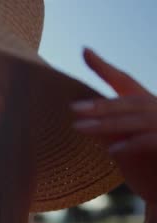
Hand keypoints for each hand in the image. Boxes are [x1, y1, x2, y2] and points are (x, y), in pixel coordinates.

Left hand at [71, 47, 156, 205]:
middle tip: (73, 109)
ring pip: (137, 120)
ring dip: (107, 125)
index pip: (124, 81)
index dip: (104, 67)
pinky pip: (150, 141)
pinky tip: (110, 151)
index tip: (84, 51)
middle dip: (101, 105)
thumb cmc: (145, 169)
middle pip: (129, 102)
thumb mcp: (121, 146)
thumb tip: (80, 120)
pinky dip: (130, 145)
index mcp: (147, 105)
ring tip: (80, 129)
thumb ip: (106, 130)